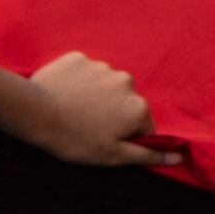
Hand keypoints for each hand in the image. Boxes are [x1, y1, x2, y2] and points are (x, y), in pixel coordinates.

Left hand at [23, 49, 176, 167]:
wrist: (35, 114)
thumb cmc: (76, 140)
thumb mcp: (114, 156)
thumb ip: (149, 154)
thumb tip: (178, 156)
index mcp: (138, 106)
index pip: (143, 126)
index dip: (126, 137)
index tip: (106, 142)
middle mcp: (126, 81)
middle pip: (126, 102)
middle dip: (113, 114)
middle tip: (88, 128)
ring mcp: (101, 66)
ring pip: (105, 86)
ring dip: (96, 97)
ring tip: (74, 112)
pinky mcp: (78, 57)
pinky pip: (84, 72)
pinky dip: (78, 83)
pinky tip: (64, 96)